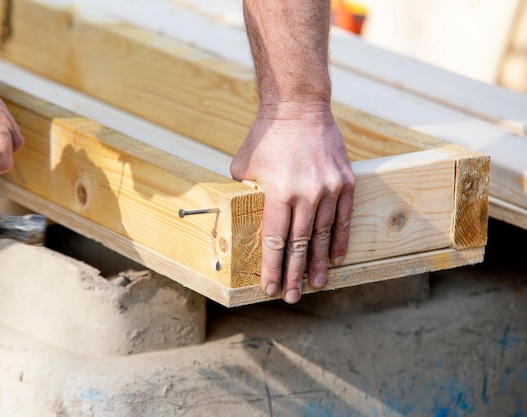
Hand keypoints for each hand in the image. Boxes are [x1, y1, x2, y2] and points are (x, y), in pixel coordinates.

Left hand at [231, 103, 354, 303]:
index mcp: (278, 192)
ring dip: (319, 263)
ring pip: (324, 235)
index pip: (275, 240)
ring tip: (316, 284)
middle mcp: (306, 194)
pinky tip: (335, 258)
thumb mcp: (243, 166)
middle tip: (293, 297)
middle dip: (295, 274)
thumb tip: (244, 218)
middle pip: (300, 245)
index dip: (273, 267)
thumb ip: (245, 195)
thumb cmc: (265, 137)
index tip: (271, 287)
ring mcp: (330, 189)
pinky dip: (340, 240)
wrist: (299, 107)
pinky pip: (345, 218)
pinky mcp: (346, 181)